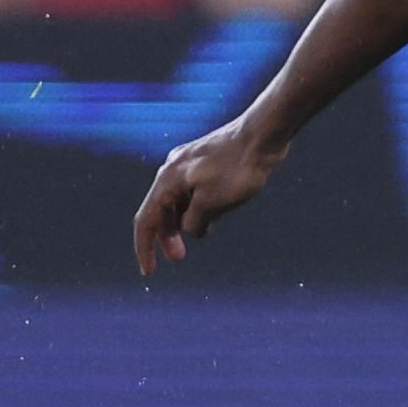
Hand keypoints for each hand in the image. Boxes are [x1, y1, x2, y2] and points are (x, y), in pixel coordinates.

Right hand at [133, 118, 285, 273]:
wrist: (262, 135)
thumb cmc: (238, 168)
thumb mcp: (212, 204)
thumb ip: (194, 223)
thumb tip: (190, 230)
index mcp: (167, 180)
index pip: (146, 221)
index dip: (145, 248)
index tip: (149, 271)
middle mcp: (172, 171)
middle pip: (160, 211)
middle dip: (167, 237)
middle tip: (179, 258)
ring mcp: (189, 166)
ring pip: (178, 201)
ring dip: (183, 222)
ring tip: (202, 235)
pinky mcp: (206, 164)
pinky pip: (193, 192)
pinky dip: (196, 208)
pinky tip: (211, 218)